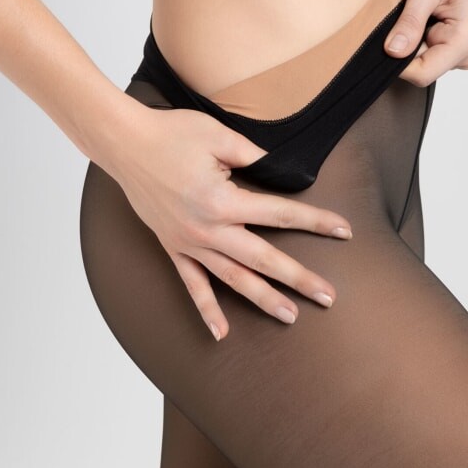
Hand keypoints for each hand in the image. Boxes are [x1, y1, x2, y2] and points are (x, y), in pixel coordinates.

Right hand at [103, 102, 353, 340]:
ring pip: (233, 279)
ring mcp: (190, 243)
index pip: (281, 215)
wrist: (123, 144)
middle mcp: (209, 230)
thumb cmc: (171, 134)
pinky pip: (193, 285)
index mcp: (224, 201)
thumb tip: (279, 169)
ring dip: (263, 299)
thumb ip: (254, 155)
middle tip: (328, 297)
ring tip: (290, 316)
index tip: (344, 231)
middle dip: (299, 279)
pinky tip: (222, 333)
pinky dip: (207, 310)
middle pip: (264, 260)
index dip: (316, 222)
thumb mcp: (219, 136)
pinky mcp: (174, 248)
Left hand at [385, 0, 467, 85]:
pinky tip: (426, 16)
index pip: (423, 73)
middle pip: (422, 69)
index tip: (385, 39)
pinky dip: (419, 37)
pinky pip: (428, 53)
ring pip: (423, 61)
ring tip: (420, 11)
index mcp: (467, 41)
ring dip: (413, 39)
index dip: (398, 64)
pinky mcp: (456, 49)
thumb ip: (411, 21)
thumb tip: (394, 52)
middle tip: (407, 14)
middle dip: (407, 46)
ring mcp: (464, 53)